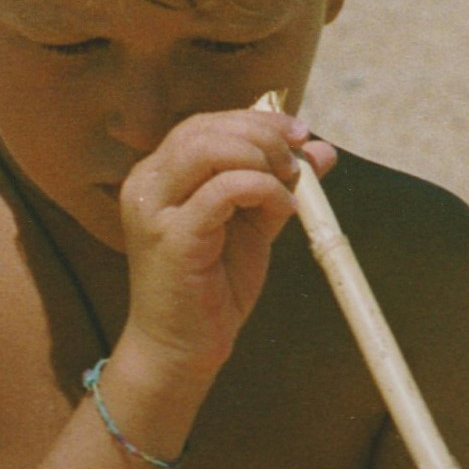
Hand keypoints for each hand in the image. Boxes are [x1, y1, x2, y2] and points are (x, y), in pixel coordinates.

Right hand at [113, 106, 336, 391]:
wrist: (182, 348)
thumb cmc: (213, 287)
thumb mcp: (252, 224)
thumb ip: (278, 184)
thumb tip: (322, 150)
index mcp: (158, 176)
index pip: (204, 125)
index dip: (255, 120)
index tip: (299, 133)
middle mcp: (146, 184)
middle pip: (205, 128)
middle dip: (262, 135)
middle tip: (297, 160)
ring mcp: (154, 210)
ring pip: (208, 149)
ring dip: (260, 157)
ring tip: (288, 184)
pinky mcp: (173, 238)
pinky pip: (222, 191)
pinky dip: (262, 189)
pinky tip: (283, 209)